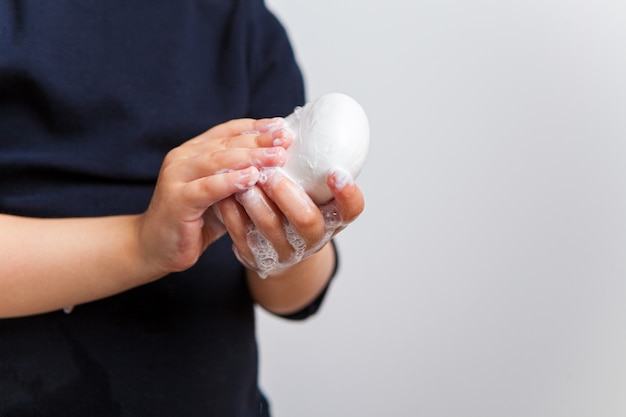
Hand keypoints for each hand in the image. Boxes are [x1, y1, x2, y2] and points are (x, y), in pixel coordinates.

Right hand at [137, 118, 292, 274]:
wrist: (154, 248)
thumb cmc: (193, 221)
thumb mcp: (222, 195)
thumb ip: (240, 178)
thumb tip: (279, 167)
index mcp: (194, 151)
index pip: (228, 131)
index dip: (257, 127)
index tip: (283, 127)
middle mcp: (183, 158)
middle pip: (226, 143)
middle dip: (259, 139)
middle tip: (286, 139)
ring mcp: (177, 177)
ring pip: (218, 161)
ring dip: (250, 157)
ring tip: (277, 157)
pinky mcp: (176, 200)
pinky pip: (207, 188)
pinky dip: (230, 181)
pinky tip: (252, 177)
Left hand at [216, 167, 364, 277]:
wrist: (275, 246)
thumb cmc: (295, 205)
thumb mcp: (311, 190)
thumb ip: (311, 166)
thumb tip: (303, 118)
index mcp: (333, 218)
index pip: (351, 209)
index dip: (347, 194)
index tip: (336, 172)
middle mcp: (313, 239)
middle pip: (307, 221)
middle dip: (287, 194)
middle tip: (271, 173)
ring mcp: (285, 251)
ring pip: (270, 228)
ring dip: (255, 201)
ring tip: (243, 178)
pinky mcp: (257, 257)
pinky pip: (242, 236)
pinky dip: (232, 213)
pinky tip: (225, 193)